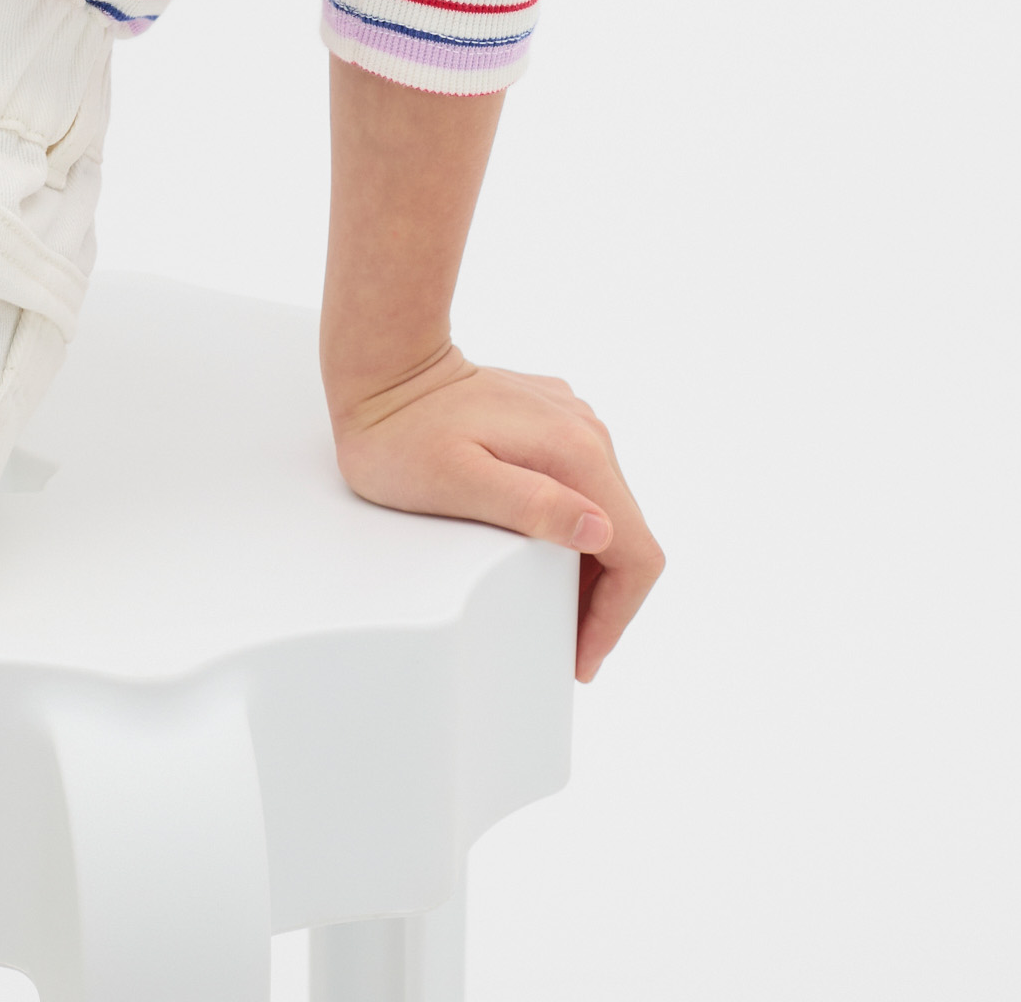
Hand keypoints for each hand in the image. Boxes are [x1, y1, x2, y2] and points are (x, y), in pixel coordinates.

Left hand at [331, 358, 663, 681]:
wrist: (384, 366)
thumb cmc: (404, 434)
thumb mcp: (459, 483)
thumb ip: (533, 507)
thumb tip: (599, 530)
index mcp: (577, 453)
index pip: (636, 553)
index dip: (617, 616)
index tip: (581, 655)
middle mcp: (586, 431)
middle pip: (624, 535)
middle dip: (602, 599)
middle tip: (562, 643)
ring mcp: (570, 418)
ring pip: (606, 509)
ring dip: (587, 564)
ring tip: (549, 605)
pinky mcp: (550, 415)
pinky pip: (580, 481)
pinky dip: (570, 523)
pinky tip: (535, 546)